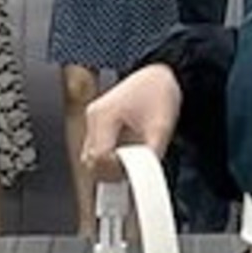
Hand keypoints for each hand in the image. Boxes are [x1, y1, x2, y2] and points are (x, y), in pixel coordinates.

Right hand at [81, 64, 182, 181]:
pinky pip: (97, 149)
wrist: (158, 75)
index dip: (115, 170)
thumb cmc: (159, 92)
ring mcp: (93, 120)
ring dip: (110, 165)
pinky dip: (110, 157)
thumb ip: (151, 153)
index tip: (132, 172)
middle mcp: (93, 117)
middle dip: (111, 170)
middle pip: (90, 160)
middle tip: (133, 171)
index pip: (98, 157)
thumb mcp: (161, 126)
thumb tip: (145, 176)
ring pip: (91, 157)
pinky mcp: (98, 124)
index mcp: (104, 115)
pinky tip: (126, 154)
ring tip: (131, 161)